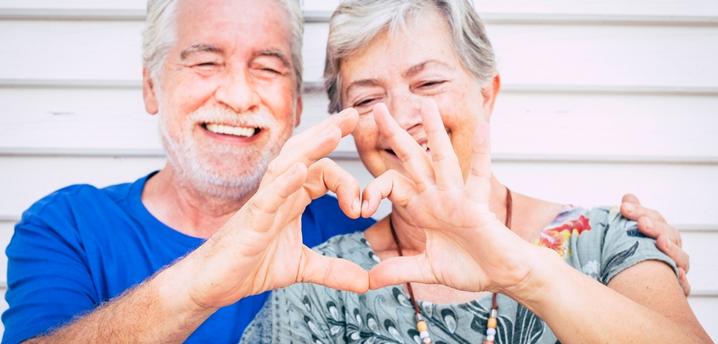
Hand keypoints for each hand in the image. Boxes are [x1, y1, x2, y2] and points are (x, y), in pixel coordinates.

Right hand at [185, 109, 368, 308]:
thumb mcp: (302, 267)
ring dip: (312, 147)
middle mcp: (279, 193)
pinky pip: (268, 196)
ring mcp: (263, 203)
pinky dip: (285, 182)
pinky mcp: (251, 220)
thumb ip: (334, 270)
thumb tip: (366, 282)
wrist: (213, 284)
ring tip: (334, 132)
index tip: (362, 209)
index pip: (323, 173)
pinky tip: (300, 170)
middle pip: (306, 154)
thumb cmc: (249, 266)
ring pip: (288, 165)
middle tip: (355, 114)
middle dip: (330, 132)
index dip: (347, 183)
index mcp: (292, 199)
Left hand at [364, 101, 538, 294]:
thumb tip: (369, 280)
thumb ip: (399, 270)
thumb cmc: (471, 267)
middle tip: (376, 109)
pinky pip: (479, 175)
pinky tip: (483, 128)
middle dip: (394, 134)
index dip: (373, 191)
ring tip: (425, 103)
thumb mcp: (427, 269)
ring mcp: (457, 197)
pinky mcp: (477, 205)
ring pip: (442, 158)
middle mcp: (437, 196)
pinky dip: (482, 152)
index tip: (360, 209)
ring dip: (434, 131)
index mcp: (423, 208)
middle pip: (411, 159)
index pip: (391, 185)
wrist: (503, 276)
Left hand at [620, 194, 690, 294]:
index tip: (623, 207)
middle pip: (670, 234)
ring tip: (661, 242)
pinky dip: (682, 282)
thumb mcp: (622, 237)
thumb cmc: (625, 259)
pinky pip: (684, 287)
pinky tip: (677, 275)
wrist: (627, 290)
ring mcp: (675, 269)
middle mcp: (670, 251)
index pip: (654, 219)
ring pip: (681, 258)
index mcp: (658, 235)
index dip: (640, 211)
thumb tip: (628, 197)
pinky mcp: (676, 291)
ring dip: (672, 250)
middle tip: (641, 223)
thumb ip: (629, 217)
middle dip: (655, 227)